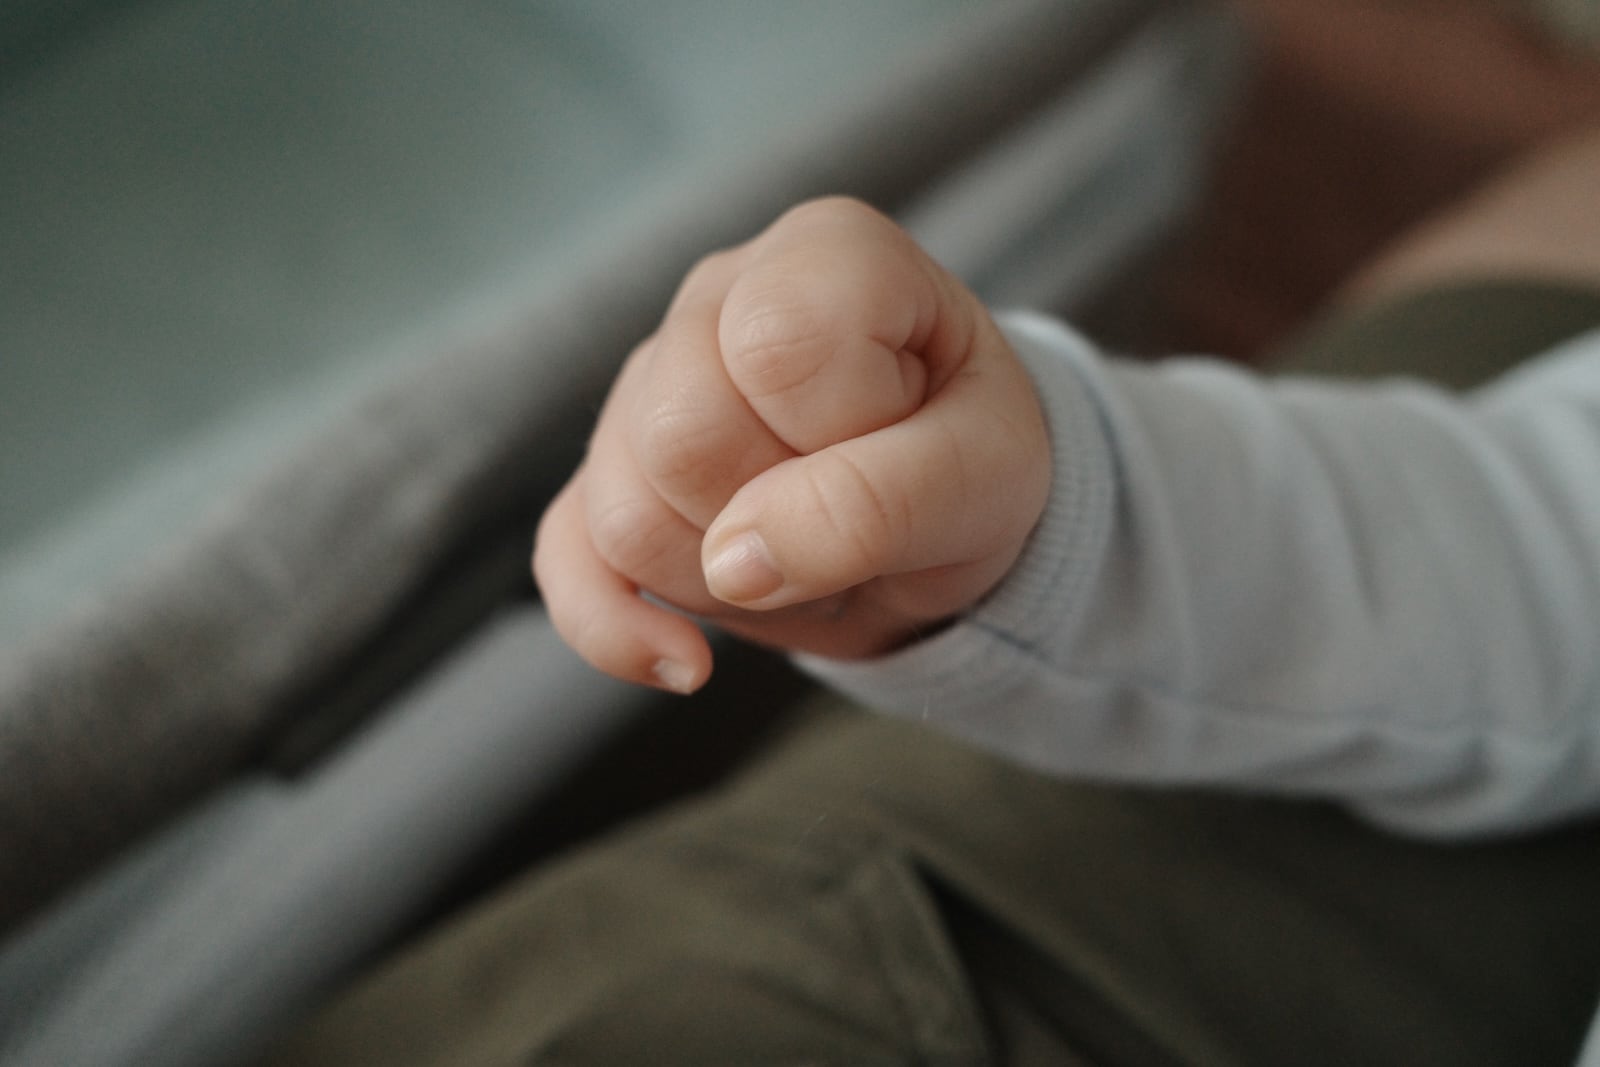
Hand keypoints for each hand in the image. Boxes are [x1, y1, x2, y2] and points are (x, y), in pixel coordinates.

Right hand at [532, 197, 1049, 692]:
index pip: (777, 349)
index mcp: (822, 257)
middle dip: (781, 516)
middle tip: (857, 513)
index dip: (840, 436)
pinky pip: (566, 560)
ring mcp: (645, 384)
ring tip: (808, 551)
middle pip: (680, 436)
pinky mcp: (606, 473)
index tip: (901, 444)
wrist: (950, 508)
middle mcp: (715, 299)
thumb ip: (879, 501)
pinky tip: (687, 661)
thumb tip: (735, 562)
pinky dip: (618, 630)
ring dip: (730, 579)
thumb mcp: (983, 473)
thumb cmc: (971, 455)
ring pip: (623, 511)